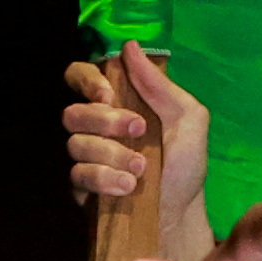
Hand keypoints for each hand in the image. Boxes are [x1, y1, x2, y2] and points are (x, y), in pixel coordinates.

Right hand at [65, 43, 213, 260]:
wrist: (181, 212)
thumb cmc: (185, 163)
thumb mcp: (188, 118)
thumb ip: (160, 85)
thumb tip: (130, 47)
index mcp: (117, 103)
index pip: (81, 77)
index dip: (87, 82)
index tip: (109, 94)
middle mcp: (96, 127)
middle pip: (73, 112)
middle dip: (105, 121)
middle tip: (138, 131)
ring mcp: (86, 158)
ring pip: (76, 145)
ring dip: (112, 155)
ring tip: (141, 168)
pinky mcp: (82, 189)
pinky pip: (78, 176)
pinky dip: (104, 179)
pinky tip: (128, 187)